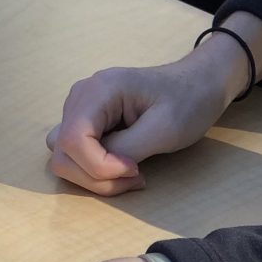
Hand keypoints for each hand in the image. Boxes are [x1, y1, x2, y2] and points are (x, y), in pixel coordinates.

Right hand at [47, 45, 243, 196]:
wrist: (198, 84)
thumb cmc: (188, 100)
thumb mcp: (164, 128)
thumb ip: (126, 148)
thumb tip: (99, 167)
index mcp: (98, 90)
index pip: (73, 139)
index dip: (98, 166)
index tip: (135, 170)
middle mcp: (80, 97)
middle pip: (63, 152)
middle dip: (96, 175)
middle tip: (135, 177)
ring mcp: (80, 108)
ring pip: (64, 156)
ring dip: (93, 175)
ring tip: (130, 173)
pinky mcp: (87, 121)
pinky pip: (75, 153)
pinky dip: (94, 169)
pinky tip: (122, 165)